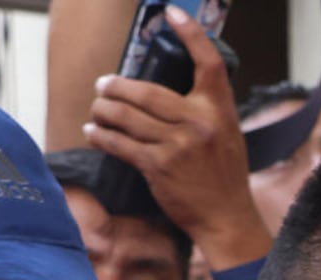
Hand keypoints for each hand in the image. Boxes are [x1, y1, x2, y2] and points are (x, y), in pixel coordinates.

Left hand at [85, 7, 270, 266]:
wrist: (227, 218)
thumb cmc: (225, 177)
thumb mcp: (226, 134)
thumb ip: (203, 111)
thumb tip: (166, 95)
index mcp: (220, 109)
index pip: (208, 62)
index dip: (190, 33)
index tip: (172, 13)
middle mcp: (199, 122)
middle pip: (147, 91)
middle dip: (117, 86)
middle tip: (103, 84)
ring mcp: (178, 145)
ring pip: (128, 116)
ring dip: (104, 109)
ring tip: (96, 108)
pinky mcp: (158, 167)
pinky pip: (120, 144)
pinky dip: (102, 136)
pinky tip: (94, 132)